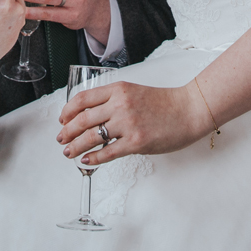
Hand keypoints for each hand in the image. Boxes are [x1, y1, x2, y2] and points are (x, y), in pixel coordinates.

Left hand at [56, 81, 212, 164]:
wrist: (189, 110)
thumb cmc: (164, 103)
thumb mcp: (135, 92)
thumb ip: (114, 100)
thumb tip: (92, 117)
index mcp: (118, 89)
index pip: (83, 99)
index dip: (67, 111)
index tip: (63, 120)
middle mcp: (120, 104)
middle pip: (82, 119)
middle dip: (67, 132)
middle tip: (61, 140)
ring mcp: (128, 124)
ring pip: (90, 137)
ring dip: (75, 146)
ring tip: (68, 152)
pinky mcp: (136, 142)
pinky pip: (107, 152)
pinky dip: (93, 158)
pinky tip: (86, 161)